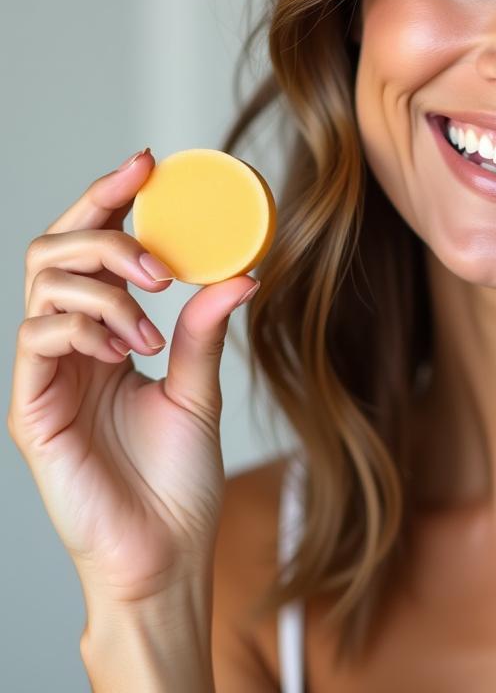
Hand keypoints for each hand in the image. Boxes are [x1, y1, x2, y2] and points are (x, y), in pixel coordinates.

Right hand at [7, 149, 259, 603]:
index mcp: (104, 334)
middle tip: (160, 257)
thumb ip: (206, 330)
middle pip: (55, 249)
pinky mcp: (31, 407)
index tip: (148, 163)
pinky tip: (125, 348)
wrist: (165, 552)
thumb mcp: (199, 389)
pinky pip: (39, 337)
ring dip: (108, 285)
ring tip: (154, 321)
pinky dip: (86, 326)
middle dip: (105, 228)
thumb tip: (245, 271)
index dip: (110, 198)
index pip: (93, 248)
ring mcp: (44, 374)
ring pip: (46, 283)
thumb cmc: (177, 477)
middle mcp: (68, 345)